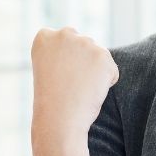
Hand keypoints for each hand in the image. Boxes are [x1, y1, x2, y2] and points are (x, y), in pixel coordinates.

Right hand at [29, 27, 117, 155]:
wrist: (58, 120)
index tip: (55, 75)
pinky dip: (106, 83)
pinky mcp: (104, 57)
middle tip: (69, 84)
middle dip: (81, 62)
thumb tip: (92, 51)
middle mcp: (64, 34)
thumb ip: (65, 52)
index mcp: (44, 36)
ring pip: (98, 56)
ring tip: (79, 89)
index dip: (62, 62)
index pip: (63, 41)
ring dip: (94, 72)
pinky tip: (90, 92)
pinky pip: (111, 70)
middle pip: (83, 44)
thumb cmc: (52, 100)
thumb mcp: (49, 69)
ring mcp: (85, 44)